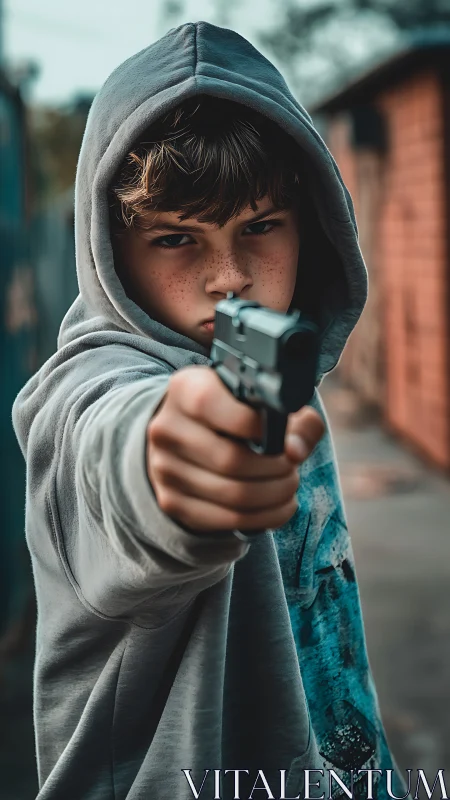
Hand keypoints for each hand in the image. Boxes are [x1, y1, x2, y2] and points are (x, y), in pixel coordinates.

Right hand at [146, 366, 324, 532]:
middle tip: (292, 465)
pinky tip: (280, 505)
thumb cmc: (231, 413)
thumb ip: (292, 418)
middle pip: (231, 460)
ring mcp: (164, 469)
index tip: (285, 437)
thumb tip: (297, 450)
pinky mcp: (172, 502)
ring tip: (289, 484)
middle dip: (276, 468)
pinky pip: (228, 519)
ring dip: (275, 495)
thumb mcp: (258, 402)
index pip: (219, 409)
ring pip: (234, 495)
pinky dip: (266, 516)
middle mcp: (167, 428)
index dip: (259, 427)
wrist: (186, 436)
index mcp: (185, 389)